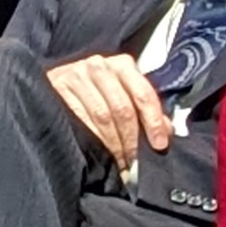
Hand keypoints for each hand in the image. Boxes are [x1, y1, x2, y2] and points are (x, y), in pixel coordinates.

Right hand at [46, 54, 173, 169]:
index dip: (153, 122)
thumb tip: (167, 131)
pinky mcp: (58, 86)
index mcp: (122, 65)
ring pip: (102, 116)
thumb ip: (146, 109)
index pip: (143, 94)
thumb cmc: (96, 88)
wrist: (59, 79)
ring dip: (113, 143)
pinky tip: (100, 152)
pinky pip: (80, 118)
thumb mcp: (124, 92)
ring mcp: (77, 75)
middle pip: (122, 108)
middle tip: (135, 160)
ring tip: (120, 161)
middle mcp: (100, 66)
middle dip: (131, 139)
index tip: (158, 145)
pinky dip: (93, 138)